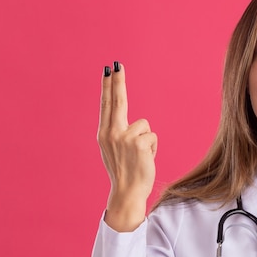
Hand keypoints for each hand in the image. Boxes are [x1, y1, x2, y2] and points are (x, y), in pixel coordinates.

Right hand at [97, 62, 157, 230]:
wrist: (127, 192)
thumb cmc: (124, 172)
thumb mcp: (113, 150)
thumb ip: (115, 133)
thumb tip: (120, 115)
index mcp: (103, 133)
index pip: (107, 104)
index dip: (108, 86)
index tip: (108, 69)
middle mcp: (110, 133)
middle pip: (117, 101)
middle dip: (117, 81)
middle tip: (117, 64)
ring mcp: (124, 138)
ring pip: (144, 125)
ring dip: (147, 140)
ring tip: (140, 156)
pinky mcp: (138, 143)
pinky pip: (152, 137)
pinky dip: (153, 148)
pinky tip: (145, 159)